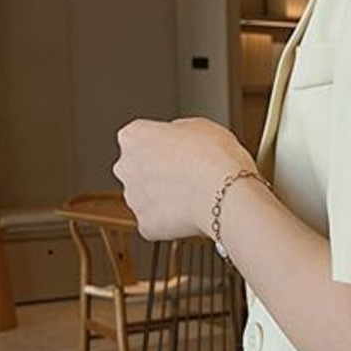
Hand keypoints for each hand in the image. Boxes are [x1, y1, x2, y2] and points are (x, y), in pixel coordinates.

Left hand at [114, 115, 257, 245]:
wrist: (224, 194)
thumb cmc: (214, 156)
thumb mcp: (198, 125)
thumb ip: (176, 131)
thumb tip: (176, 140)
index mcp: (133, 136)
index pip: (138, 137)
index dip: (161, 143)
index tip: (175, 148)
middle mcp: (126, 167)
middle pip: (138, 168)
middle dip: (156, 171)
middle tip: (185, 171)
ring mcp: (133, 199)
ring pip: (145, 196)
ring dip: (163, 195)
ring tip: (192, 192)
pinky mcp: (144, 225)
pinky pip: (156, 220)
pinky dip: (170, 218)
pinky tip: (190, 210)